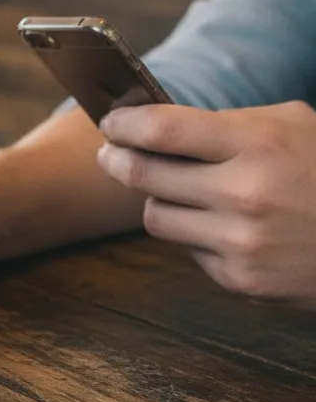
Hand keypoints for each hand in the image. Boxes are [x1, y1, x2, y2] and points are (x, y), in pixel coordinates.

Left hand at [98, 101, 315, 304]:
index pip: (161, 129)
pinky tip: (223, 224)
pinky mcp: (242, 281)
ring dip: (159, 200)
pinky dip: (196, 234)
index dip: (124, 124)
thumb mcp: (290, 126)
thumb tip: (152, 121)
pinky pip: (188, 250)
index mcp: (256, 146)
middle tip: (110, 153)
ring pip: (156, 217)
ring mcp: (241, 243)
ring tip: (177, 188)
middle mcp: (245, 195)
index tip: (110, 122)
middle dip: (116, 160)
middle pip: (142, 175)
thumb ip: (224, 123)